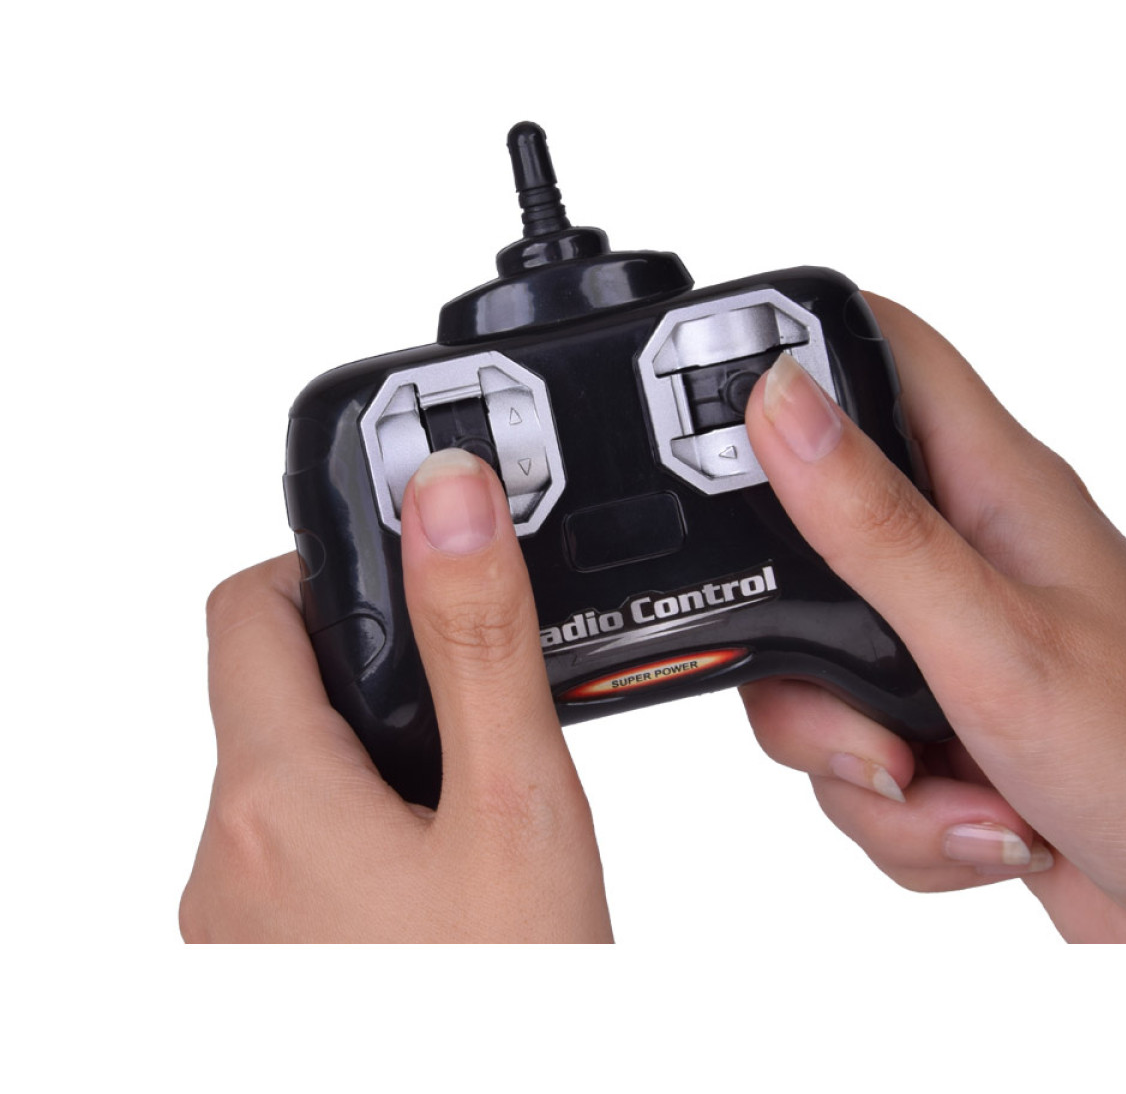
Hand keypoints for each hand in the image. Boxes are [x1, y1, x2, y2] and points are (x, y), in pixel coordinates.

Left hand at [180, 449, 611, 942]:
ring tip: (476, 790)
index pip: (247, 610)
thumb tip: (445, 496)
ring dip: (372, 758)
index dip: (322, 565)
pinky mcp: (271, 978)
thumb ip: (477, 639)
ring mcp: (238, 936)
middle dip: (367, 670)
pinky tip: (450, 876)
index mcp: (271, 798)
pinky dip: (365, 834)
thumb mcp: (514, 807)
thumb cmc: (499, 1014)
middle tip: (469, 688)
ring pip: (288, 785)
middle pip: (270, 699)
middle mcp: (226, 865)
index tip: (401, 572)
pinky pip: (297, 864)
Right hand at [740, 294, 1125, 942]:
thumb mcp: (994, 639)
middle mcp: (956, 555)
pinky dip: (900, 817)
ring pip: (811, 680)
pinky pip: (849, 760)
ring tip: (946, 784)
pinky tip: (981, 822)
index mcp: (987, 488)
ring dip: (858, 765)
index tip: (713, 415)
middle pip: (799, 550)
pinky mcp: (934, 724)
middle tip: (865, 711)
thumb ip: (875, 525)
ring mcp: (942, 645)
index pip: (879, 352)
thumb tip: (781, 400)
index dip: (792, 353)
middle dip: (800, 662)